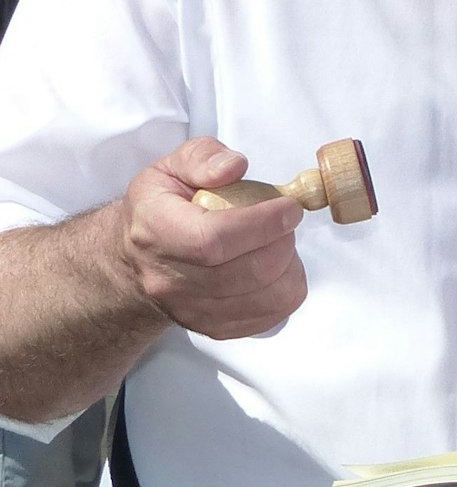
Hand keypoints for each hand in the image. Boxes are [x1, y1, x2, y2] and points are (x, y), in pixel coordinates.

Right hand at [115, 138, 307, 338]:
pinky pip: (272, 315)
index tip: (288, 207)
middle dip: (283, 242)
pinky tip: (275, 267)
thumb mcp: (170, 168)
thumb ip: (202, 158)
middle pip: (248, 271)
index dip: (262, 224)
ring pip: (266, 297)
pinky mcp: (214, 328)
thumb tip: (234, 167)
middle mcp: (170, 279)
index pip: (214, 240)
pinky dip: (286, 288)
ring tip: (278, 242)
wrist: (137, 260)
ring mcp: (192, 310)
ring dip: (289, 265)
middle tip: (285, 220)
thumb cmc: (159, 209)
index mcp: (157, 231)